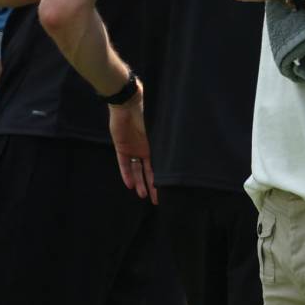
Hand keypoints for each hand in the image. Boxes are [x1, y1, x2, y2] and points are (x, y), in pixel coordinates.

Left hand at [108, 81, 156, 203]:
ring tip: (142, 194)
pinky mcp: (122, 147)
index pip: (159, 167)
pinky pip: (124, 164)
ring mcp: (133, 149)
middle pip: (149, 172)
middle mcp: (145, 149)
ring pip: (136, 170)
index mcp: (156, 145)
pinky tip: (129, 185)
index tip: (166, 192)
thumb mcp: (159, 130)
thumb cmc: (147, 114)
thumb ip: (165, 142)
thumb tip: (182, 152)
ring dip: (139, 182)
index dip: (161, 179)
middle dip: (152, 186)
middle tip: (155, 201)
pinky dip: (126, 174)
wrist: (128, 104)